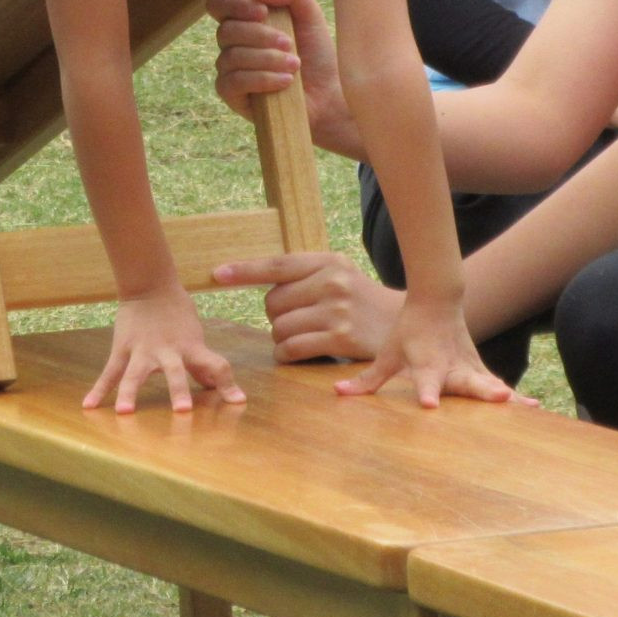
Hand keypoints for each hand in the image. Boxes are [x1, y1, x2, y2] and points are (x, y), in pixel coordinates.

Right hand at [84, 284, 244, 413]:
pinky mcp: (122, 349)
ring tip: (125, 413)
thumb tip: (218, 388)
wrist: (150, 285)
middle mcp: (169, 351)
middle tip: (182, 411)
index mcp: (192, 348)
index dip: (227, 383)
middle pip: (175, 372)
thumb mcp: (195, 336)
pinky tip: (88, 406)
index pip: (216, 365)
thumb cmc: (178, 314)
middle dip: (179, 390)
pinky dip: (98, 390)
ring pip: (135, 374)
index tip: (237, 402)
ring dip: (130, 393)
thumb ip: (203, 365)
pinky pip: (109, 372)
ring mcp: (142, 351)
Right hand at [207, 0, 356, 155]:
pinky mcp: (233, 96)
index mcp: (245, 21)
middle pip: (225, 31)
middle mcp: (232, 44)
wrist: (329, 94)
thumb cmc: (317, 52)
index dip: (234, 5)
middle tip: (289, 43)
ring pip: (231, 57)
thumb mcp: (309, 13)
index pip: (219, 4)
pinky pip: (233, 82)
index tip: (263, 11)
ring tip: (294, 65)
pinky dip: (261, 79)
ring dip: (267, 59)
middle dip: (259, 36)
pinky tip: (285, 81)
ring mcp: (230, 71)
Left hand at [211, 251, 399, 364]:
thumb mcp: (338, 275)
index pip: (278, 265)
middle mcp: (332, 282)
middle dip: (275, 315)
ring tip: (302, 336)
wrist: (400, 325)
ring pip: (279, 328)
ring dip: (281, 338)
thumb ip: (304, 275)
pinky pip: (292, 349)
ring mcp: (337, 310)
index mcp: (328, 262)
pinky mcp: (340, 338)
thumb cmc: (359, 301)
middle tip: (297, 319)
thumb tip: (254, 279)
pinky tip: (296, 353)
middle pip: (272, 302)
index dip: (245, 270)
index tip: (217, 275)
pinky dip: (285, 354)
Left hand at [343, 294, 514, 407]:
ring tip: (526, 408)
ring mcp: (470, 367)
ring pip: (488, 384)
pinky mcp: (481, 370)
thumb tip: (338, 391)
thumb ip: (366, 379)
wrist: (438, 301)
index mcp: (428, 363)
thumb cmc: (409, 332)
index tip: (429, 404)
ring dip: (504, 396)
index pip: (427, 379)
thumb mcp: (387, 353)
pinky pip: (498, 387)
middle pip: (468, 382)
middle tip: (497, 398)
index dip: (427, 391)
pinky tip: (534, 409)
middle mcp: (452, 367)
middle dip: (482, 392)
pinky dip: (516, 398)